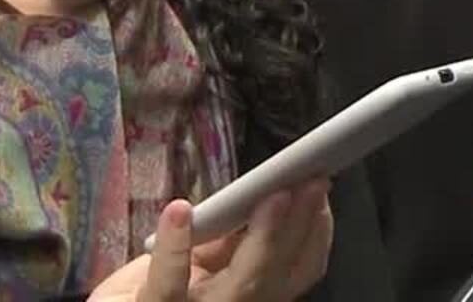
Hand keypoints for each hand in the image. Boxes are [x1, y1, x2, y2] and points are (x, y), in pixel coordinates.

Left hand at [89, 178, 332, 301]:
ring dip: (263, 236)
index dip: (315, 234)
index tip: (320, 189)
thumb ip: (227, 242)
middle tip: (310, 181)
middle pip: (278, 275)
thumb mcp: (200, 266)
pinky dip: (175, 246)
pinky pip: (169, 283)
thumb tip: (261, 195)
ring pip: (245, 284)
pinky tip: (179, 210)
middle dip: (299, 226)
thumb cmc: (152, 290)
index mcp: (250, 293)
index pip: (298, 270)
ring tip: (269, 196)